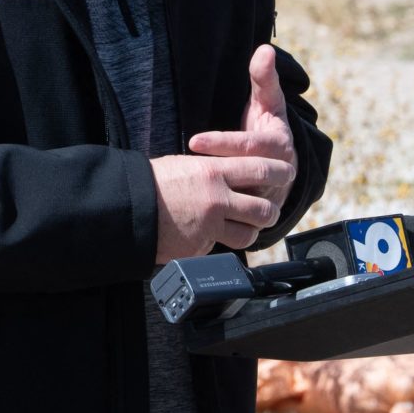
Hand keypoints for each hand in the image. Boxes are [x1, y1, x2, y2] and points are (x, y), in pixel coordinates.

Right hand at [150, 156, 279, 260]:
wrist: (127, 207)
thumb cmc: (151, 183)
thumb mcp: (184, 165)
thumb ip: (212, 172)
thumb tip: (231, 176)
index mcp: (214, 172)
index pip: (261, 169)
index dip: (280, 172)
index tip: (286, 172)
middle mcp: (218, 199)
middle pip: (264, 209)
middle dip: (269, 211)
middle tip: (267, 209)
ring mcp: (211, 226)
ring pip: (250, 234)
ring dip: (249, 231)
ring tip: (242, 226)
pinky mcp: (201, 247)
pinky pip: (221, 247)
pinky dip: (217, 243)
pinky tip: (204, 234)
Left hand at [187, 46, 298, 209]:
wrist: (280, 165)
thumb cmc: (268, 127)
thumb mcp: (268, 103)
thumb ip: (263, 78)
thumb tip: (264, 49)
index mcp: (280, 146)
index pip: (251, 146)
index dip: (223, 143)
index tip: (194, 140)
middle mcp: (280, 173)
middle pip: (246, 174)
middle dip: (216, 171)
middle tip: (184, 166)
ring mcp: (271, 196)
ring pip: (243, 200)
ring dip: (217, 197)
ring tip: (186, 189)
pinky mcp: (260, 215)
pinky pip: (238, 218)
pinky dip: (217, 217)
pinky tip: (192, 213)